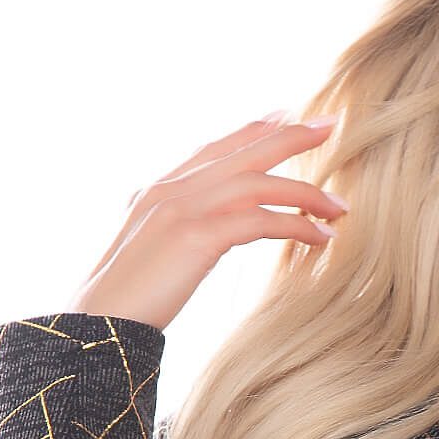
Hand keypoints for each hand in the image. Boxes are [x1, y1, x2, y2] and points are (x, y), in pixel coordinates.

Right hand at [67, 112, 348, 330]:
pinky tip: (321, 238)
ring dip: (306, 194)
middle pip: (244, 150)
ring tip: (341, 207)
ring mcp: (183, 209)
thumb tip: (196, 232)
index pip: (214, 147)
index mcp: (160, 189)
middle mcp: (172, 189)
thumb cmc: (124, 299)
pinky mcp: (197, 237)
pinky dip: (296, 226)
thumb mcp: (148, 250)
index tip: (287, 116)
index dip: (253, 129)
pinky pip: (260, 221)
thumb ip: (173, 229)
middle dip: (291, 136)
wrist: (97, 322)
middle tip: (331, 126)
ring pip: (259, 184)